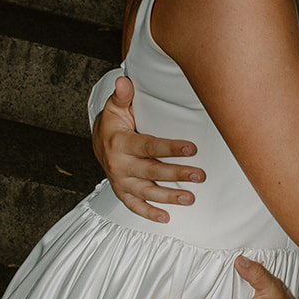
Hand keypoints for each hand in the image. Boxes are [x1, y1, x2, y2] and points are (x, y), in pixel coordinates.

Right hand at [92, 75, 204, 222]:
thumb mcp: (116, 106)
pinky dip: (148, 213)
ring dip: (169, 196)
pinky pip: (133, 205)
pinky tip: (166, 218)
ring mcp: (120, 180)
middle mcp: (118, 164)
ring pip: (146, 192)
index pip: (148, 146)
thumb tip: (123, 80)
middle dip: (177, 174)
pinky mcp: (121, 191)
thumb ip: (122, 95)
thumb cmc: (115, 121)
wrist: (98, 140)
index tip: (193, 148)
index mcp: (119, 142)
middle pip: (151, 171)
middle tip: (201, 175)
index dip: (170, 147)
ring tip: (191, 198)